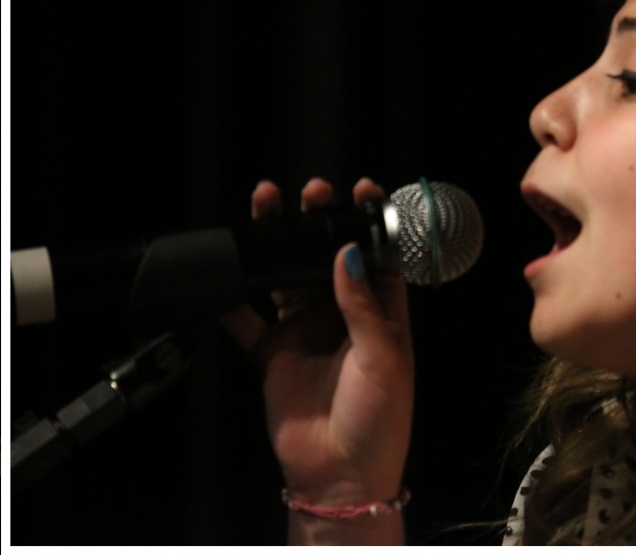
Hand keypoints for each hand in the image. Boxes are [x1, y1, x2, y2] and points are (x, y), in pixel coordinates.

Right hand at [221, 177, 412, 515]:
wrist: (341, 475)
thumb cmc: (381, 418)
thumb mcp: (384, 357)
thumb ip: (361, 304)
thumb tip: (346, 254)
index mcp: (381, 313)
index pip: (376, 256)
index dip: (369, 223)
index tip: (361, 189)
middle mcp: (342, 316)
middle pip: (326, 257)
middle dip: (318, 223)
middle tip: (311, 193)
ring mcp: (305, 332)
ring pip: (285, 276)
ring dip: (276, 245)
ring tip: (267, 206)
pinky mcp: (271, 353)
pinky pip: (245, 318)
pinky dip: (231, 297)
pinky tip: (222, 271)